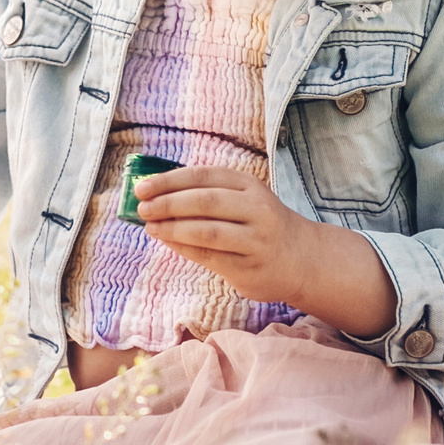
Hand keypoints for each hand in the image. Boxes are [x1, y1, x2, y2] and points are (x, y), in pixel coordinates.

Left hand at [134, 165, 394, 334]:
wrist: (301, 258)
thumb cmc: (260, 224)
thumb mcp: (243, 198)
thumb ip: (207, 193)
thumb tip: (155, 194)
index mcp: (250, 185)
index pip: (203, 176)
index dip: (169, 180)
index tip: (142, 187)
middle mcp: (257, 209)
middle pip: (204, 202)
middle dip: (167, 203)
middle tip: (142, 208)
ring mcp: (256, 240)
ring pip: (206, 231)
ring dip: (172, 229)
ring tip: (151, 227)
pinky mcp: (250, 268)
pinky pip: (209, 257)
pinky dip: (184, 249)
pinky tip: (168, 242)